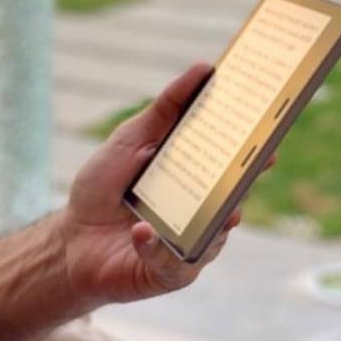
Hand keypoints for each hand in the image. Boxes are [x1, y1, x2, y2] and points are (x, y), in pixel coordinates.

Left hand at [58, 63, 277, 309]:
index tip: (269, 133)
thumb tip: (204, 68)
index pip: (233, 160)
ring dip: (214, 220)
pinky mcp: (170, 272)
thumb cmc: (103, 185)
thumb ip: (166, 108)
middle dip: (245, 182)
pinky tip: (142, 231)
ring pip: (216, 233)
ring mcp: (190, 242)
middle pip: (234, 196)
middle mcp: (201, 210)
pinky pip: (176, 263)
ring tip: (220, 210)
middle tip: (253, 167)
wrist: (71, 238)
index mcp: (195, 175)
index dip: (255, 148)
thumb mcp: (132, 138)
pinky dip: (157, 244)